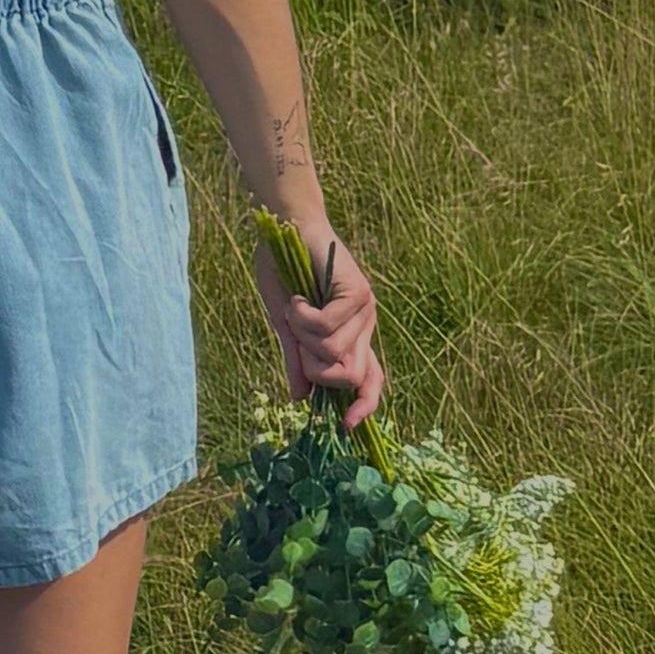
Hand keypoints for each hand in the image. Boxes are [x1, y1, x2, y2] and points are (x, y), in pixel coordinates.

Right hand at [254, 225, 382, 423]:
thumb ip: (296, 359)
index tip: (347, 426)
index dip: (364, 406)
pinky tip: (296, 298)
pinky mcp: (357, 292)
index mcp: (351, 337)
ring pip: (334, 353)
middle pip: (349, 376)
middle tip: (296, 337)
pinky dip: (302, 317)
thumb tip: (299, 398)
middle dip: (314, 367)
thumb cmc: (285, 272)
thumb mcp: (287, 325)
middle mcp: (364, 326)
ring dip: (302, 336)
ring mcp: (364, 309)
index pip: (370, 380)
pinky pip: (326, 328)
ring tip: (295, 308)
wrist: (287, 226)